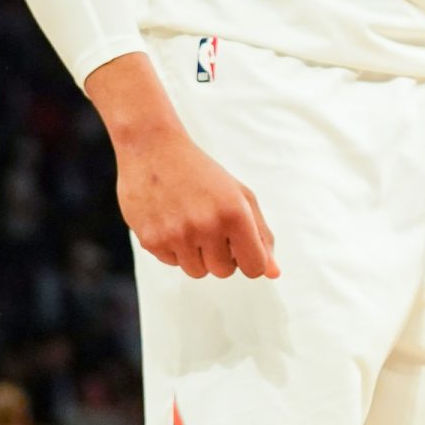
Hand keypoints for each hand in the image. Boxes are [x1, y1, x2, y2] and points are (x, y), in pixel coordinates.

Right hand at [116, 128, 278, 279]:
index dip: (252, 263)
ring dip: (198, 255)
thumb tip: (273, 273)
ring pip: (197, 271)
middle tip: (214, 229)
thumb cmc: (202, 174)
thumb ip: (260, 235)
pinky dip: (175, 249)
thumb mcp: (240, 196)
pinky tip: (172, 222)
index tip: (244, 252)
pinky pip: (172, 263)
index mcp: (234, 213)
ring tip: (193, 225)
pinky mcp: (151, 241)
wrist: (154, 150)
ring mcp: (177, 235)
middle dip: (223, 257)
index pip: (254, 266)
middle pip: (224, 272)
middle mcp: (206, 226)